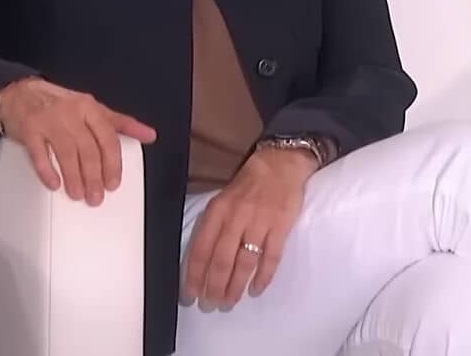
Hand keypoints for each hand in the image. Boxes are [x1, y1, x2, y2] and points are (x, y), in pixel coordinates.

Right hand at [0, 77, 155, 205]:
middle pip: (88, 148)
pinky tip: (54, 184)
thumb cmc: (60, 103)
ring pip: (67, 153)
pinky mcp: (29, 128)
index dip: (112, 163)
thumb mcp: (93, 108)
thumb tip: (149, 134)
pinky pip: (40, 153)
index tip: (113, 183)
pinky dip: (48, 171)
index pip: (108, 137)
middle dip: (94, 176)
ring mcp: (49, 120)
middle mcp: (71, 112)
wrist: (20, 92)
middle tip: (96, 196)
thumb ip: (120, 123)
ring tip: (78, 194)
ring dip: (74, 177)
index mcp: (90, 107)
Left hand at [181, 148, 316, 309]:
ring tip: (229, 302)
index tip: (190, 295)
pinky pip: (270, 257)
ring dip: (235, 286)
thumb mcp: (223, 199)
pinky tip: (256, 290)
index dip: (194, 274)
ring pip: (244, 262)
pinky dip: (263, 277)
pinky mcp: (280, 226)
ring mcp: (259, 222)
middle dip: (213, 287)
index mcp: (217, 210)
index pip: (201, 247)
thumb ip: (213, 226)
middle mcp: (235, 217)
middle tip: (210, 305)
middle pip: (221, 259)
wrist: (279, 165)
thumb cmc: (247, 185)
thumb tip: (200, 260)